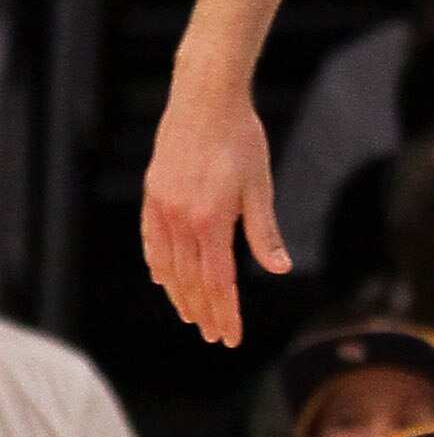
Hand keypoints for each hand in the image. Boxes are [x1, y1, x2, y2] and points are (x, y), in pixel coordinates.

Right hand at [141, 64, 290, 345]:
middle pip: (190, 282)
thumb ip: (264, 232)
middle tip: (215, 336)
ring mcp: (161, 209)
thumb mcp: (261, 185)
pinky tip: (164, 280)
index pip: (218, 282)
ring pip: (168, 267)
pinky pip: (151, 242)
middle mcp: (181, 221)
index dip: (225, 312)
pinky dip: (159, 266)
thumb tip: (280, 269)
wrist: (205, 100)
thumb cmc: (242, 140)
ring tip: (193, 316)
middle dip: (205, 312)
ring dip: (180, 296)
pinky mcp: (151, 196)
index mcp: (211, 221)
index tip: (231, 337)